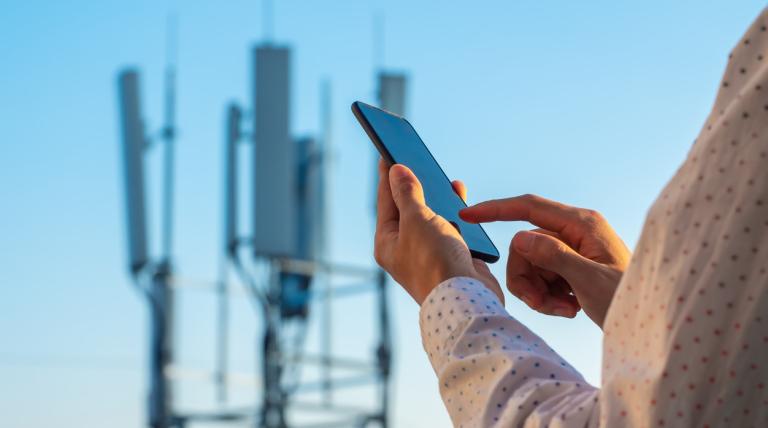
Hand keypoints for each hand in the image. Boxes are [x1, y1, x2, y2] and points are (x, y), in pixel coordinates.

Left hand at [374, 159, 503, 304]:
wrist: (467, 299)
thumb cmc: (434, 261)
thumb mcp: (416, 220)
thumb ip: (407, 193)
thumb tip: (396, 170)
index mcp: (387, 242)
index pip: (385, 200)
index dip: (388, 174)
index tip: (388, 150)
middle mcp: (405, 248)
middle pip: (408, 208)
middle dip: (415, 183)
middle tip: (415, 157)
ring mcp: (429, 253)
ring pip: (432, 217)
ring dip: (438, 197)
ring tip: (441, 177)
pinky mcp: (452, 257)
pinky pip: (452, 227)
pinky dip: (456, 212)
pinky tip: (460, 198)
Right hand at [460, 194, 629, 327]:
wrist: (648, 326)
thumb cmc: (629, 300)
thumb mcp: (590, 281)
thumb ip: (554, 256)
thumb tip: (520, 238)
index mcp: (582, 224)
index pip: (529, 207)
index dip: (496, 209)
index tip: (468, 215)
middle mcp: (575, 231)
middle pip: (525, 245)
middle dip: (526, 277)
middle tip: (542, 304)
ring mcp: (572, 250)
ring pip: (530, 264)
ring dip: (538, 291)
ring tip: (562, 309)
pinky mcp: (571, 267)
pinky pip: (541, 277)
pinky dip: (548, 296)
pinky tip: (569, 308)